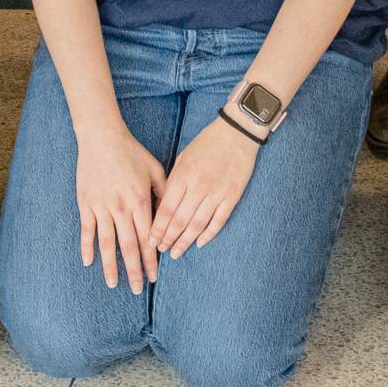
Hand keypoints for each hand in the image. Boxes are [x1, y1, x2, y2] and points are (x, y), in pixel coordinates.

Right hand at [72, 117, 166, 292]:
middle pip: (129, 247)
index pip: (148, 238)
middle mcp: (121, 209)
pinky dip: (86, 247)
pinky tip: (88, 263)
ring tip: (113, 284)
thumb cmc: (131, 152)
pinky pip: (87, 230)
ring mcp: (102, 207)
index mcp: (140, 201)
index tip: (154, 277)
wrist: (102, 137)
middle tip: (138, 290)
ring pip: (107, 244)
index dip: (151, 260)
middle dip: (134, 270)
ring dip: (111, 266)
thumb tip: (174, 213)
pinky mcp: (86, 203)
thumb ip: (164, 192)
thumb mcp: (155, 169)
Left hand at [149, 117, 259, 258]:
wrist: (236, 134)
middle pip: (180, 220)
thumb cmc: (206, 144)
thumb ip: (173, 181)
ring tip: (176, 252)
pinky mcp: (232, 197)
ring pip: (198, 224)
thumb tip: (162, 205)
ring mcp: (217, 193)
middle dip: (169, 238)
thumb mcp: (183, 158)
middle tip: (161, 251)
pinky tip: (199, 243)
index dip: (158, 228)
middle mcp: (199, 187)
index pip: (166, 209)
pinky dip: (208, 234)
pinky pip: (218, 221)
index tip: (150, 240)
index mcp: (183, 175)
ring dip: (185, 241)